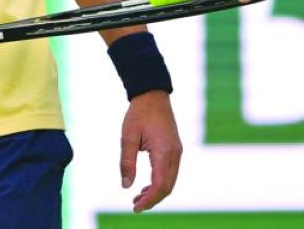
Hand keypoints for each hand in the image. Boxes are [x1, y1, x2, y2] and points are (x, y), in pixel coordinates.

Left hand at [119, 90, 181, 212]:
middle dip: (152, 199)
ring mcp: (177, 151)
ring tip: (138, 198)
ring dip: (156, 192)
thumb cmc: (139, 114)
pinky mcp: (175, 149)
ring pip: (170, 181)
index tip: (135, 207)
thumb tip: (126, 186)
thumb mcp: (128, 137)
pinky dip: (160, 183)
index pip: (160, 185)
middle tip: (134, 205)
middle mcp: (175, 153)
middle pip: (168, 186)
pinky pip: (171, 172)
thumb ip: (127, 162)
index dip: (149, 200)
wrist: (153, 95)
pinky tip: (146, 186)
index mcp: (164, 151)